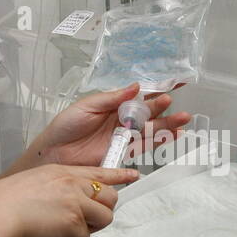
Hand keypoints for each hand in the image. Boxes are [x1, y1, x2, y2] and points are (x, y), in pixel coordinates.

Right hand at [0, 164, 136, 236]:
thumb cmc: (6, 201)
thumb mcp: (34, 182)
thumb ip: (56, 189)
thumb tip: (65, 203)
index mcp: (63, 172)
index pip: (100, 171)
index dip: (120, 175)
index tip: (134, 175)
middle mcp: (74, 184)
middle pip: (110, 196)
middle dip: (103, 211)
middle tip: (85, 219)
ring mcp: (76, 202)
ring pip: (104, 218)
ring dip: (90, 227)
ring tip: (69, 229)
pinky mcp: (74, 221)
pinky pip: (84, 236)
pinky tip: (54, 235)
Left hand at [35, 83, 190, 166]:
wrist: (54, 153)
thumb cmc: (66, 126)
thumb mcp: (87, 106)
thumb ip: (111, 99)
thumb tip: (135, 87)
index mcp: (114, 105)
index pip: (139, 95)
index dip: (156, 90)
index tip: (174, 83)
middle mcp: (121, 120)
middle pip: (148, 113)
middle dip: (162, 108)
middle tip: (173, 103)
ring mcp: (123, 137)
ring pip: (150, 129)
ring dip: (166, 125)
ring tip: (182, 121)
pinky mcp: (122, 153)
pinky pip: (144, 147)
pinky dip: (158, 142)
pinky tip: (172, 137)